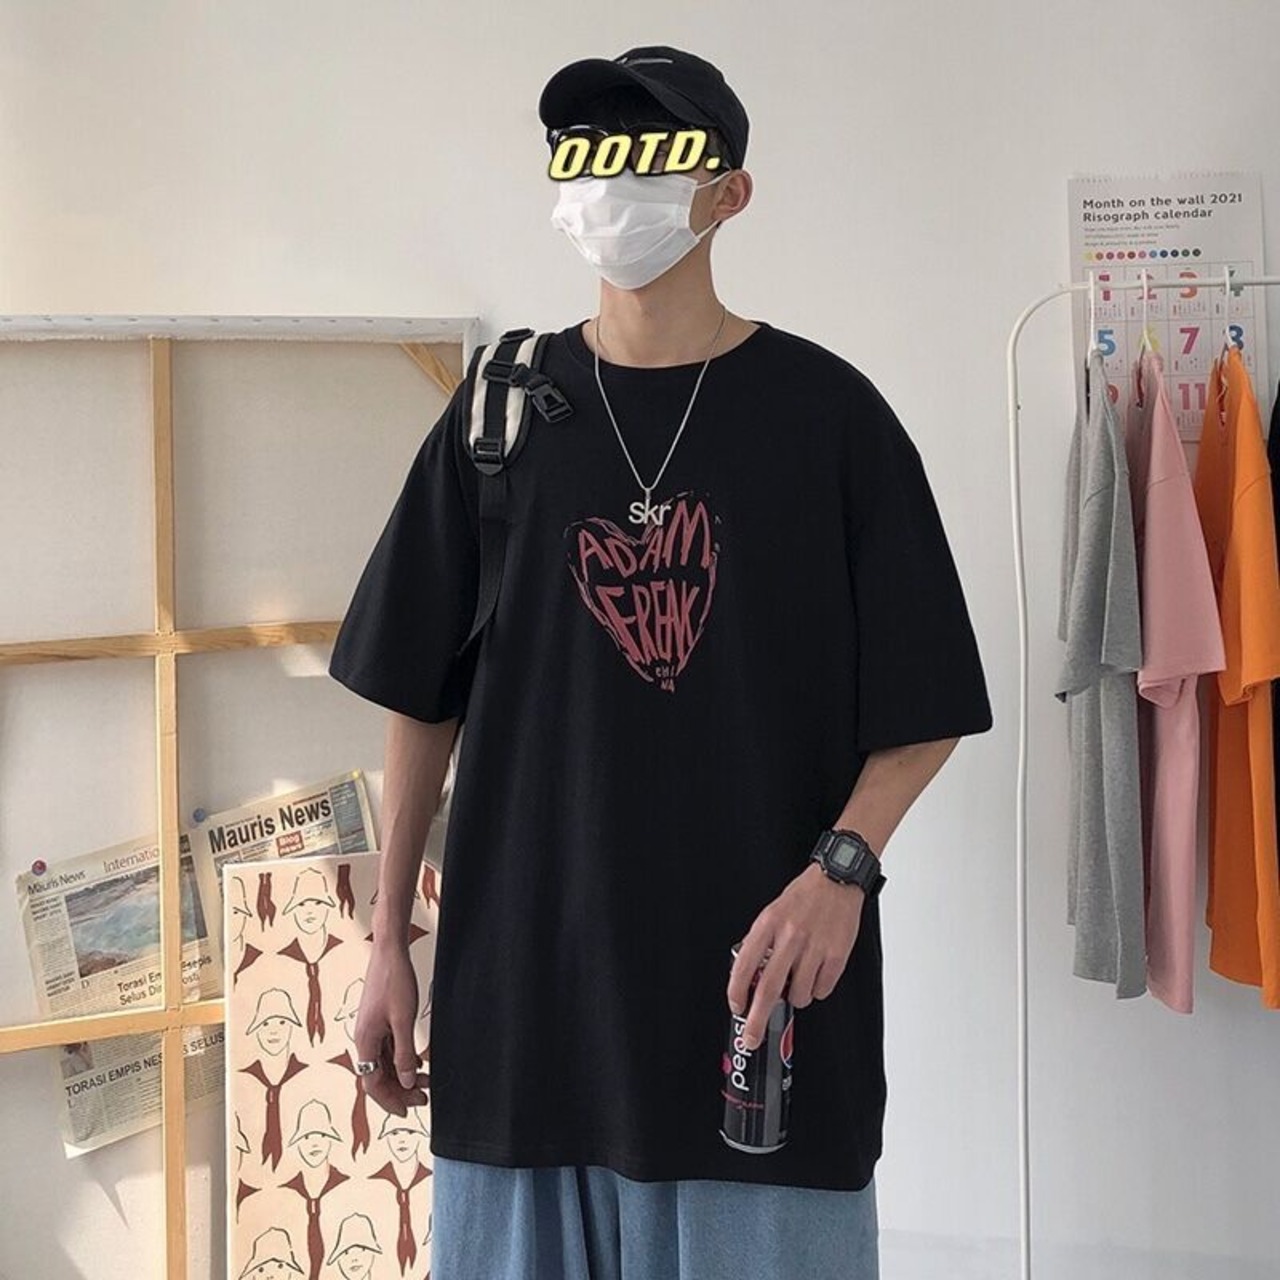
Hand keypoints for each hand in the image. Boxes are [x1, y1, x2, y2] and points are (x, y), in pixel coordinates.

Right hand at [354, 937, 430, 1116]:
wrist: (389, 952)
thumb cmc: (394, 981)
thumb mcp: (403, 1020)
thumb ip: (403, 1053)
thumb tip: (404, 1083)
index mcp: (365, 1041)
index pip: (372, 1083)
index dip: (389, 1101)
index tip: (406, 1112)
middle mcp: (365, 1038)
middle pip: (378, 1075)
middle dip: (399, 1091)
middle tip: (422, 1099)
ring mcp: (372, 1030)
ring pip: (384, 1063)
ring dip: (402, 1076)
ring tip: (425, 1084)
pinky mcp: (380, 1021)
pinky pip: (388, 1049)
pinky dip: (401, 1060)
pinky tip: (417, 1064)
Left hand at [726, 862, 865, 1049]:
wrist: (837, 880)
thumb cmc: (803, 897)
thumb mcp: (772, 913)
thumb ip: (761, 943)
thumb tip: (749, 978)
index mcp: (769, 924)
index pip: (745, 965)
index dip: (737, 992)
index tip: (736, 1008)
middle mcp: (790, 937)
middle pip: (768, 989)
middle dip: (757, 1020)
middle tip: (752, 1038)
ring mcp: (815, 947)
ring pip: (798, 995)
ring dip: (795, 998)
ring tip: (798, 980)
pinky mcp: (837, 955)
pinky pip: (822, 990)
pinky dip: (817, 989)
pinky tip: (817, 973)